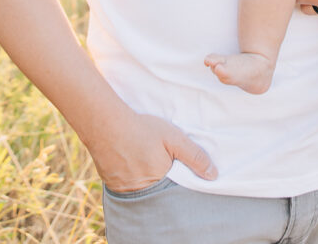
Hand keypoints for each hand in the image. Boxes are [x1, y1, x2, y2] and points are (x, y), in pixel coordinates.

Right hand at [90, 109, 216, 192]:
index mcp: (160, 182)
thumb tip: (213, 175)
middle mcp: (143, 192)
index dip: (180, 180)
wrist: (105, 124)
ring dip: (148, 179)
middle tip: (159, 161)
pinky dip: (133, 177)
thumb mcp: (173, 138)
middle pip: (160, 191)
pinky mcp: (113, 185)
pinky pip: (129, 186)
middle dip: (164, 180)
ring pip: (144, 190)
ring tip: (146, 159)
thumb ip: (194, 156)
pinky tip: (133, 160)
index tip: (179, 167)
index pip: (177, 191)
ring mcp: (126, 190)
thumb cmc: (141, 129)